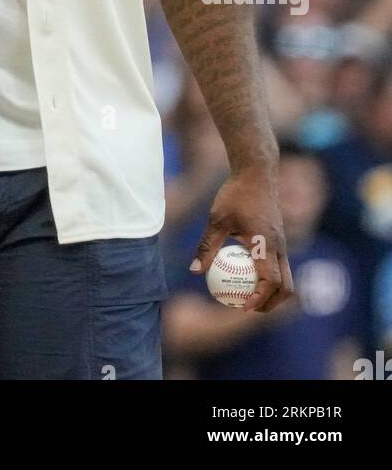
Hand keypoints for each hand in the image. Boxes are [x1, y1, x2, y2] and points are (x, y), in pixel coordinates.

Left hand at [190, 165, 293, 312]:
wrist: (256, 173)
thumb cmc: (236, 194)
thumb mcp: (216, 219)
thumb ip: (207, 245)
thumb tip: (194, 270)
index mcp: (266, 244)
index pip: (270, 281)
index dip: (259, 299)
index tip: (242, 307)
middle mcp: (280, 247)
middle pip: (286, 287)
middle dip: (271, 304)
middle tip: (248, 309)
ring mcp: (282, 243)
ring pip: (287, 278)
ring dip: (272, 292)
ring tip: (249, 298)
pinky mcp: (280, 239)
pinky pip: (280, 266)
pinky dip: (270, 278)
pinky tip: (247, 275)